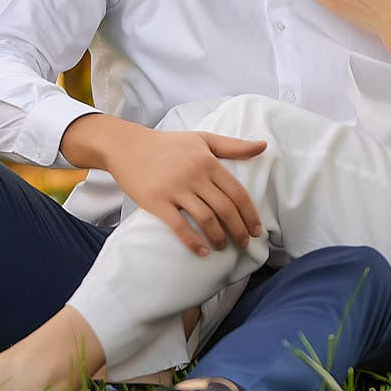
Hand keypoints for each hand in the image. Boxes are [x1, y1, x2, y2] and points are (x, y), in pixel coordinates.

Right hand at [109, 129, 267, 256]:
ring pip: (206, 219)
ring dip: (218, 238)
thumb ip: (233, 145)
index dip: (249, 215)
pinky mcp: (156, 202)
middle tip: (243, 244)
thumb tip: (263, 145)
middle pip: (225, 209)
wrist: (127, 147)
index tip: (256, 230)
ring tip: (221, 247)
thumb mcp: (202, 139)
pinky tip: (201, 251)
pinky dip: (193, 241)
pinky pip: (179, 226)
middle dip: (238, 230)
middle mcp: (194, 176)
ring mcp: (175, 189)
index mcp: (208, 162)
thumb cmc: (167, 144)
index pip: (237, 193)